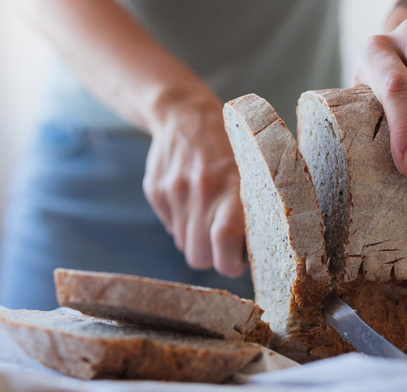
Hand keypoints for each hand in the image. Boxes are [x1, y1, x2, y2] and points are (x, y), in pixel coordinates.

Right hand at [143, 84, 246, 276]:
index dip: (231, 262)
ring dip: (197, 239)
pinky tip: (192, 199)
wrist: (185, 112)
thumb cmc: (230, 146)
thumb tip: (250, 252)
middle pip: (199, 255)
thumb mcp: (251, 170)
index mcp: (232, 184)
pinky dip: (183, 222)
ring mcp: (173, 190)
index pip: (225, 240)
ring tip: (209, 215)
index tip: (237, 262)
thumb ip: (250, 208)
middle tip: (224, 245)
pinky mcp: (155, 190)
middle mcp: (201, 189)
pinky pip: (171, 227)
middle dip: (212, 257)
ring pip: (184, 244)